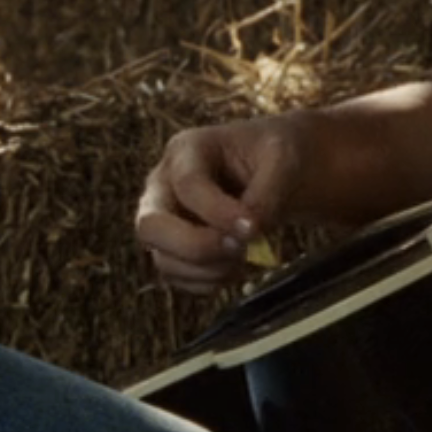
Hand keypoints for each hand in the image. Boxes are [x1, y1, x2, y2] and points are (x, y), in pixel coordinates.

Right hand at [134, 115, 306, 293]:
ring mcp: (163, 220)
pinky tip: (236, 267)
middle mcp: (162, 185)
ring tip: (246, 256)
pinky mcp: (172, 249)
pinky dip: (209, 282)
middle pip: (150, 227)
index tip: (252, 229)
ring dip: (208, 269)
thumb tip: (249, 231)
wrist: (274, 172)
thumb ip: (267, 193)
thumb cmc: (273, 156)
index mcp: (186, 149)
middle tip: (239, 250)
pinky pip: (178, 278)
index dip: (218, 213)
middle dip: (195, 247)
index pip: (187, 186)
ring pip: (163, 260)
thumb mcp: (282, 159)